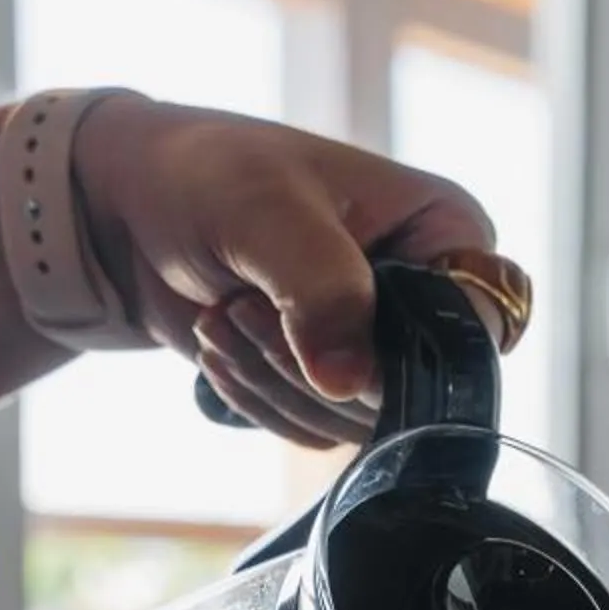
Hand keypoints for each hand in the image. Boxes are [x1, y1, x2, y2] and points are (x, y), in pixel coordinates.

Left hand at [70, 95, 514, 444]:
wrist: (129, 208)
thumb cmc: (206, 177)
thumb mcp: (267, 212)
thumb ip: (320, 289)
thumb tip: (348, 383)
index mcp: (448, 233)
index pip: (478, 330)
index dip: (406, 355)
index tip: (326, 335)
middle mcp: (429, 298)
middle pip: (411, 392)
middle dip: (308, 364)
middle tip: (243, 305)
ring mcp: (381, 348)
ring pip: (357, 422)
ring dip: (272, 381)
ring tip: (224, 314)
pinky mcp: (332, 386)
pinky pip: (314, 432)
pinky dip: (255, 400)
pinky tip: (222, 344)